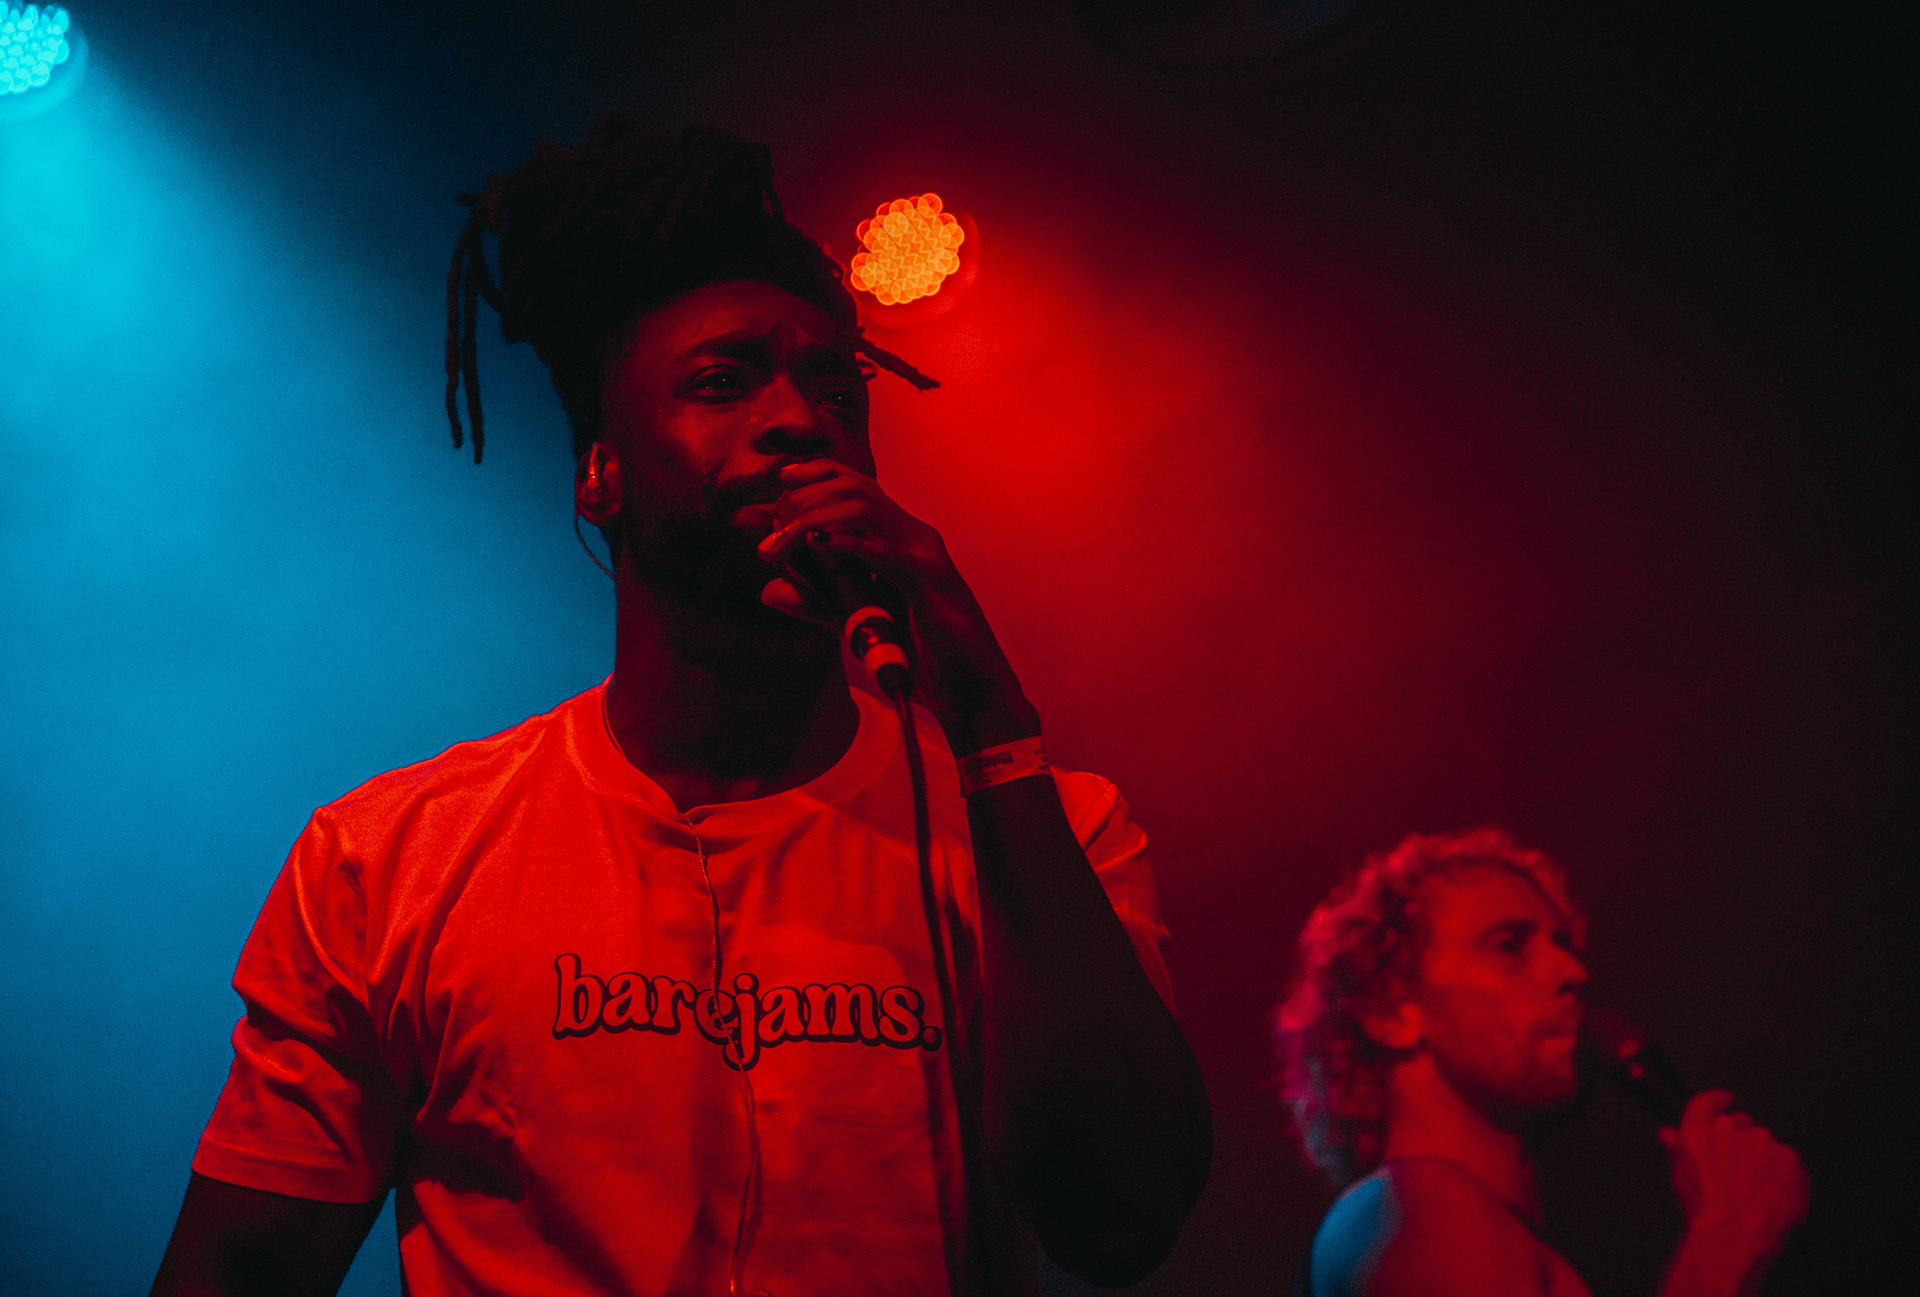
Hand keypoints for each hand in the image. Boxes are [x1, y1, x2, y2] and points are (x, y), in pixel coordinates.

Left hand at [755, 460, 1039, 750]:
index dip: (815, 474)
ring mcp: (924, 552)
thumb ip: (818, 601)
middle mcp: (913, 534)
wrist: (969, 686)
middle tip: (772, 528)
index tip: (780, 480)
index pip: (856, 484)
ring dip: (812, 520)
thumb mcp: (858, 620)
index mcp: (900, 537)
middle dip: (804, 499)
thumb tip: (769, 590)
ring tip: (781, 542)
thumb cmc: (923, 653)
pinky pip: (883, 551)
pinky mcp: (929, 578)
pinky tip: (817, 545)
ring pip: (862, 509)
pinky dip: (846, 544)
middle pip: (853, 486)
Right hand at [1661, 1090, 1808, 1290]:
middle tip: (1740, 1170)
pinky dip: (1783, 1174)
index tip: (1726, 1100)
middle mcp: (1731, 1127)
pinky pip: (1787, 1161)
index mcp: (1699, 1128)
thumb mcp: (1681, 1175)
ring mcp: (1762, 1140)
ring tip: (1757, 1190)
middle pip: (1740, 1123)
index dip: (1718, 1100)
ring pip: (1766, 1143)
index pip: (1709, 1101)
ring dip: (1763, 1158)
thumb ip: (1678, 1147)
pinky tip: (1773, 1195)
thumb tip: (1667, 1133)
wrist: (1734, 1233)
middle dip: (1741, 1140)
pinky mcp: (1789, 1157)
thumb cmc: (1702, 1208)